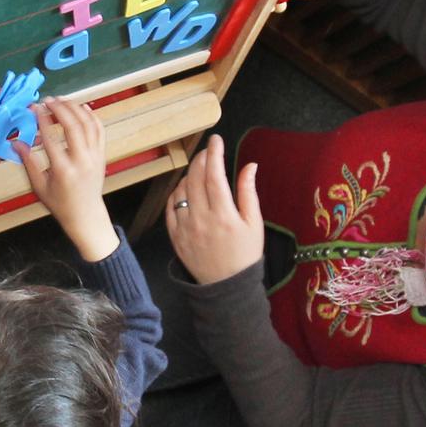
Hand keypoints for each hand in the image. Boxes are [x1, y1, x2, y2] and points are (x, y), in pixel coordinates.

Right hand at [13, 97, 115, 261]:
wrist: (85, 215)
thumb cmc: (61, 204)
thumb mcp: (39, 187)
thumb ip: (29, 163)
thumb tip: (16, 143)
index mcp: (63, 170)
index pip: (51, 138)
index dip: (41, 120)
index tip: (34, 109)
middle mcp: (81, 161)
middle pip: (72, 126)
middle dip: (59, 109)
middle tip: (47, 100)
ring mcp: (94, 157)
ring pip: (88, 124)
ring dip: (75, 108)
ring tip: (61, 101)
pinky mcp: (101, 154)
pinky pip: (99, 129)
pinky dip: (91, 115)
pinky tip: (82, 107)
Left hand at [165, 135, 262, 284]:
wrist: (227, 286)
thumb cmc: (245, 253)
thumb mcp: (254, 223)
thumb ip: (249, 192)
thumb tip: (249, 166)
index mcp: (224, 215)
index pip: (215, 175)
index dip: (215, 153)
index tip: (216, 140)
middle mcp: (201, 219)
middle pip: (196, 179)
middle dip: (202, 159)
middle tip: (208, 151)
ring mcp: (185, 228)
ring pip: (181, 191)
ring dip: (189, 175)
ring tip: (200, 170)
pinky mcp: (175, 236)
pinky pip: (170, 208)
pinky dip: (176, 194)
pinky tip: (185, 189)